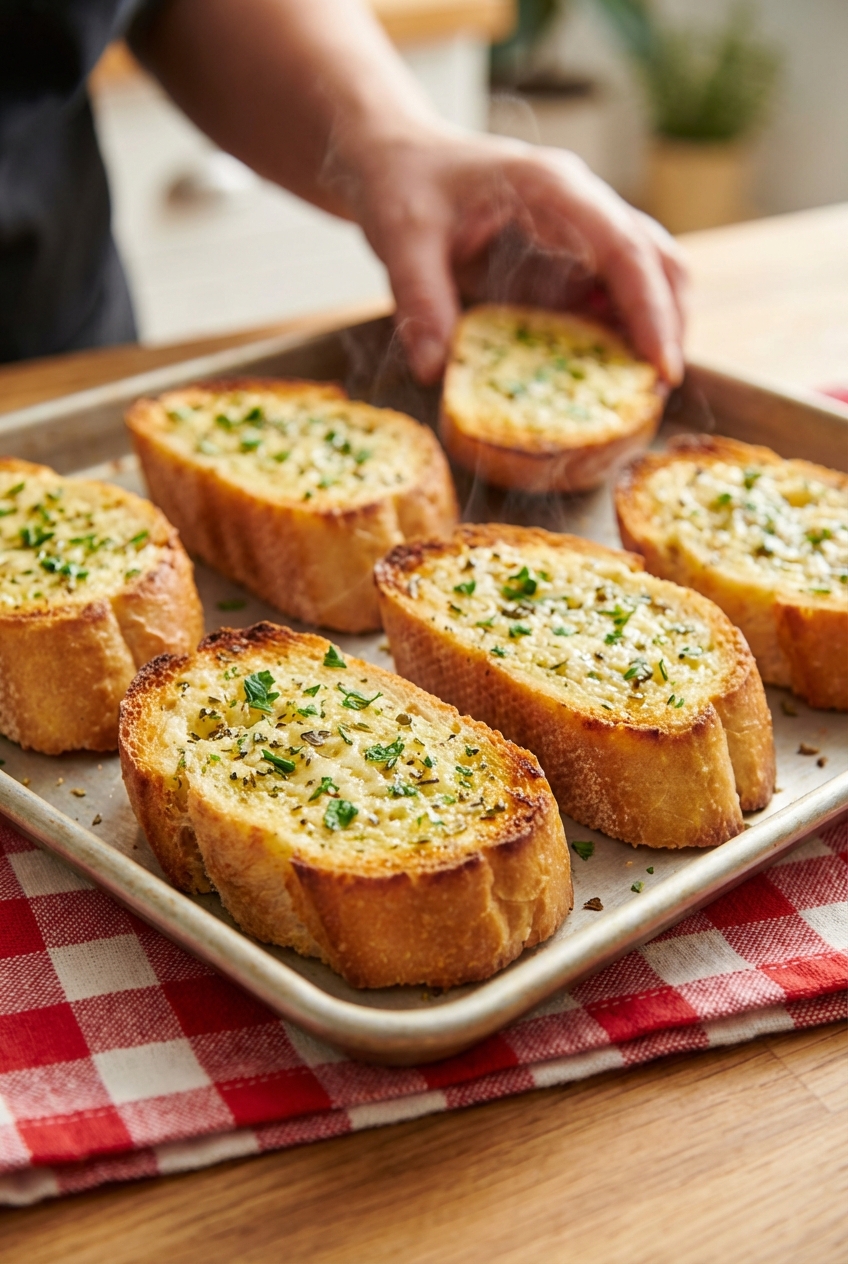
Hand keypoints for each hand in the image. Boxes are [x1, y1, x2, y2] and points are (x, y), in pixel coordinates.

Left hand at [350, 126, 686, 385]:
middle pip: (657, 258)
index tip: (661, 365)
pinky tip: (605, 372)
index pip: (624, 247)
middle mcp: (579, 203)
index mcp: (551, 187)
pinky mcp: (567, 255)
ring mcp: (579, 228)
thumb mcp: (402, 239)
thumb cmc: (401, 184)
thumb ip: (421, 300)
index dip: (650, 308)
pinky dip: (619, 332)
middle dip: (669, 322)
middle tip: (660, 389)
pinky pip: (610, 293)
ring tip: (641, 390)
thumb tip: (434, 371)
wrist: (393, 158)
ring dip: (653, 327)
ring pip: (646, 274)